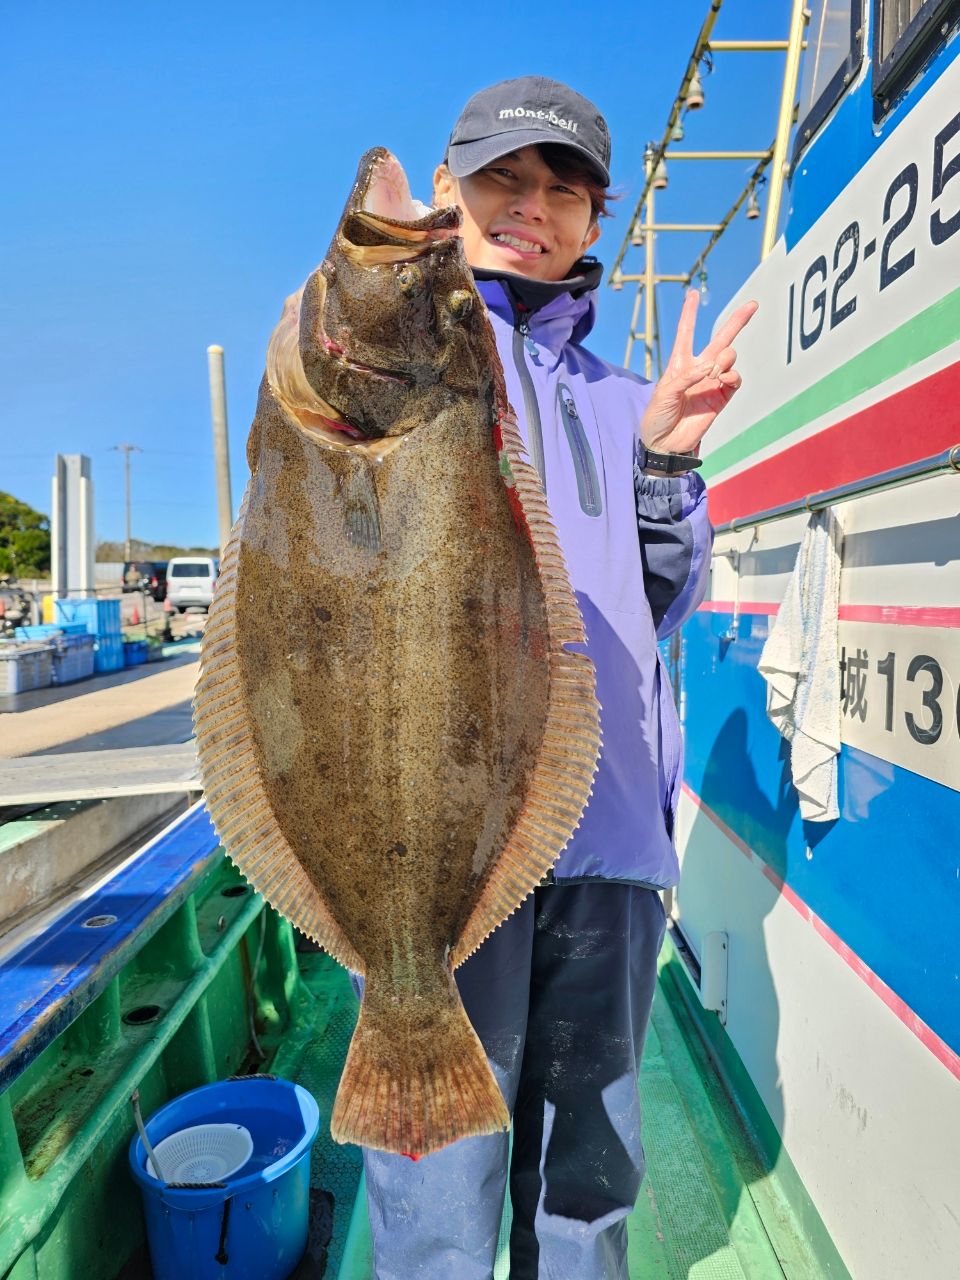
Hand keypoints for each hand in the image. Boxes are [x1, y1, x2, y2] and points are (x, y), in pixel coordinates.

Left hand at [639, 290, 758, 455]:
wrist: (665, 444)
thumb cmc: (657, 417)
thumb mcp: (664, 393)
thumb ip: (687, 377)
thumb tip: (712, 366)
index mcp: (679, 364)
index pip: (686, 333)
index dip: (689, 313)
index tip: (693, 293)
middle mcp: (698, 370)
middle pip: (720, 340)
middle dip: (737, 322)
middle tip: (753, 304)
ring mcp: (712, 383)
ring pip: (729, 358)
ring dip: (726, 358)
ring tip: (716, 370)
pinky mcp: (721, 398)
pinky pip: (734, 380)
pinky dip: (732, 376)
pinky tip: (724, 378)